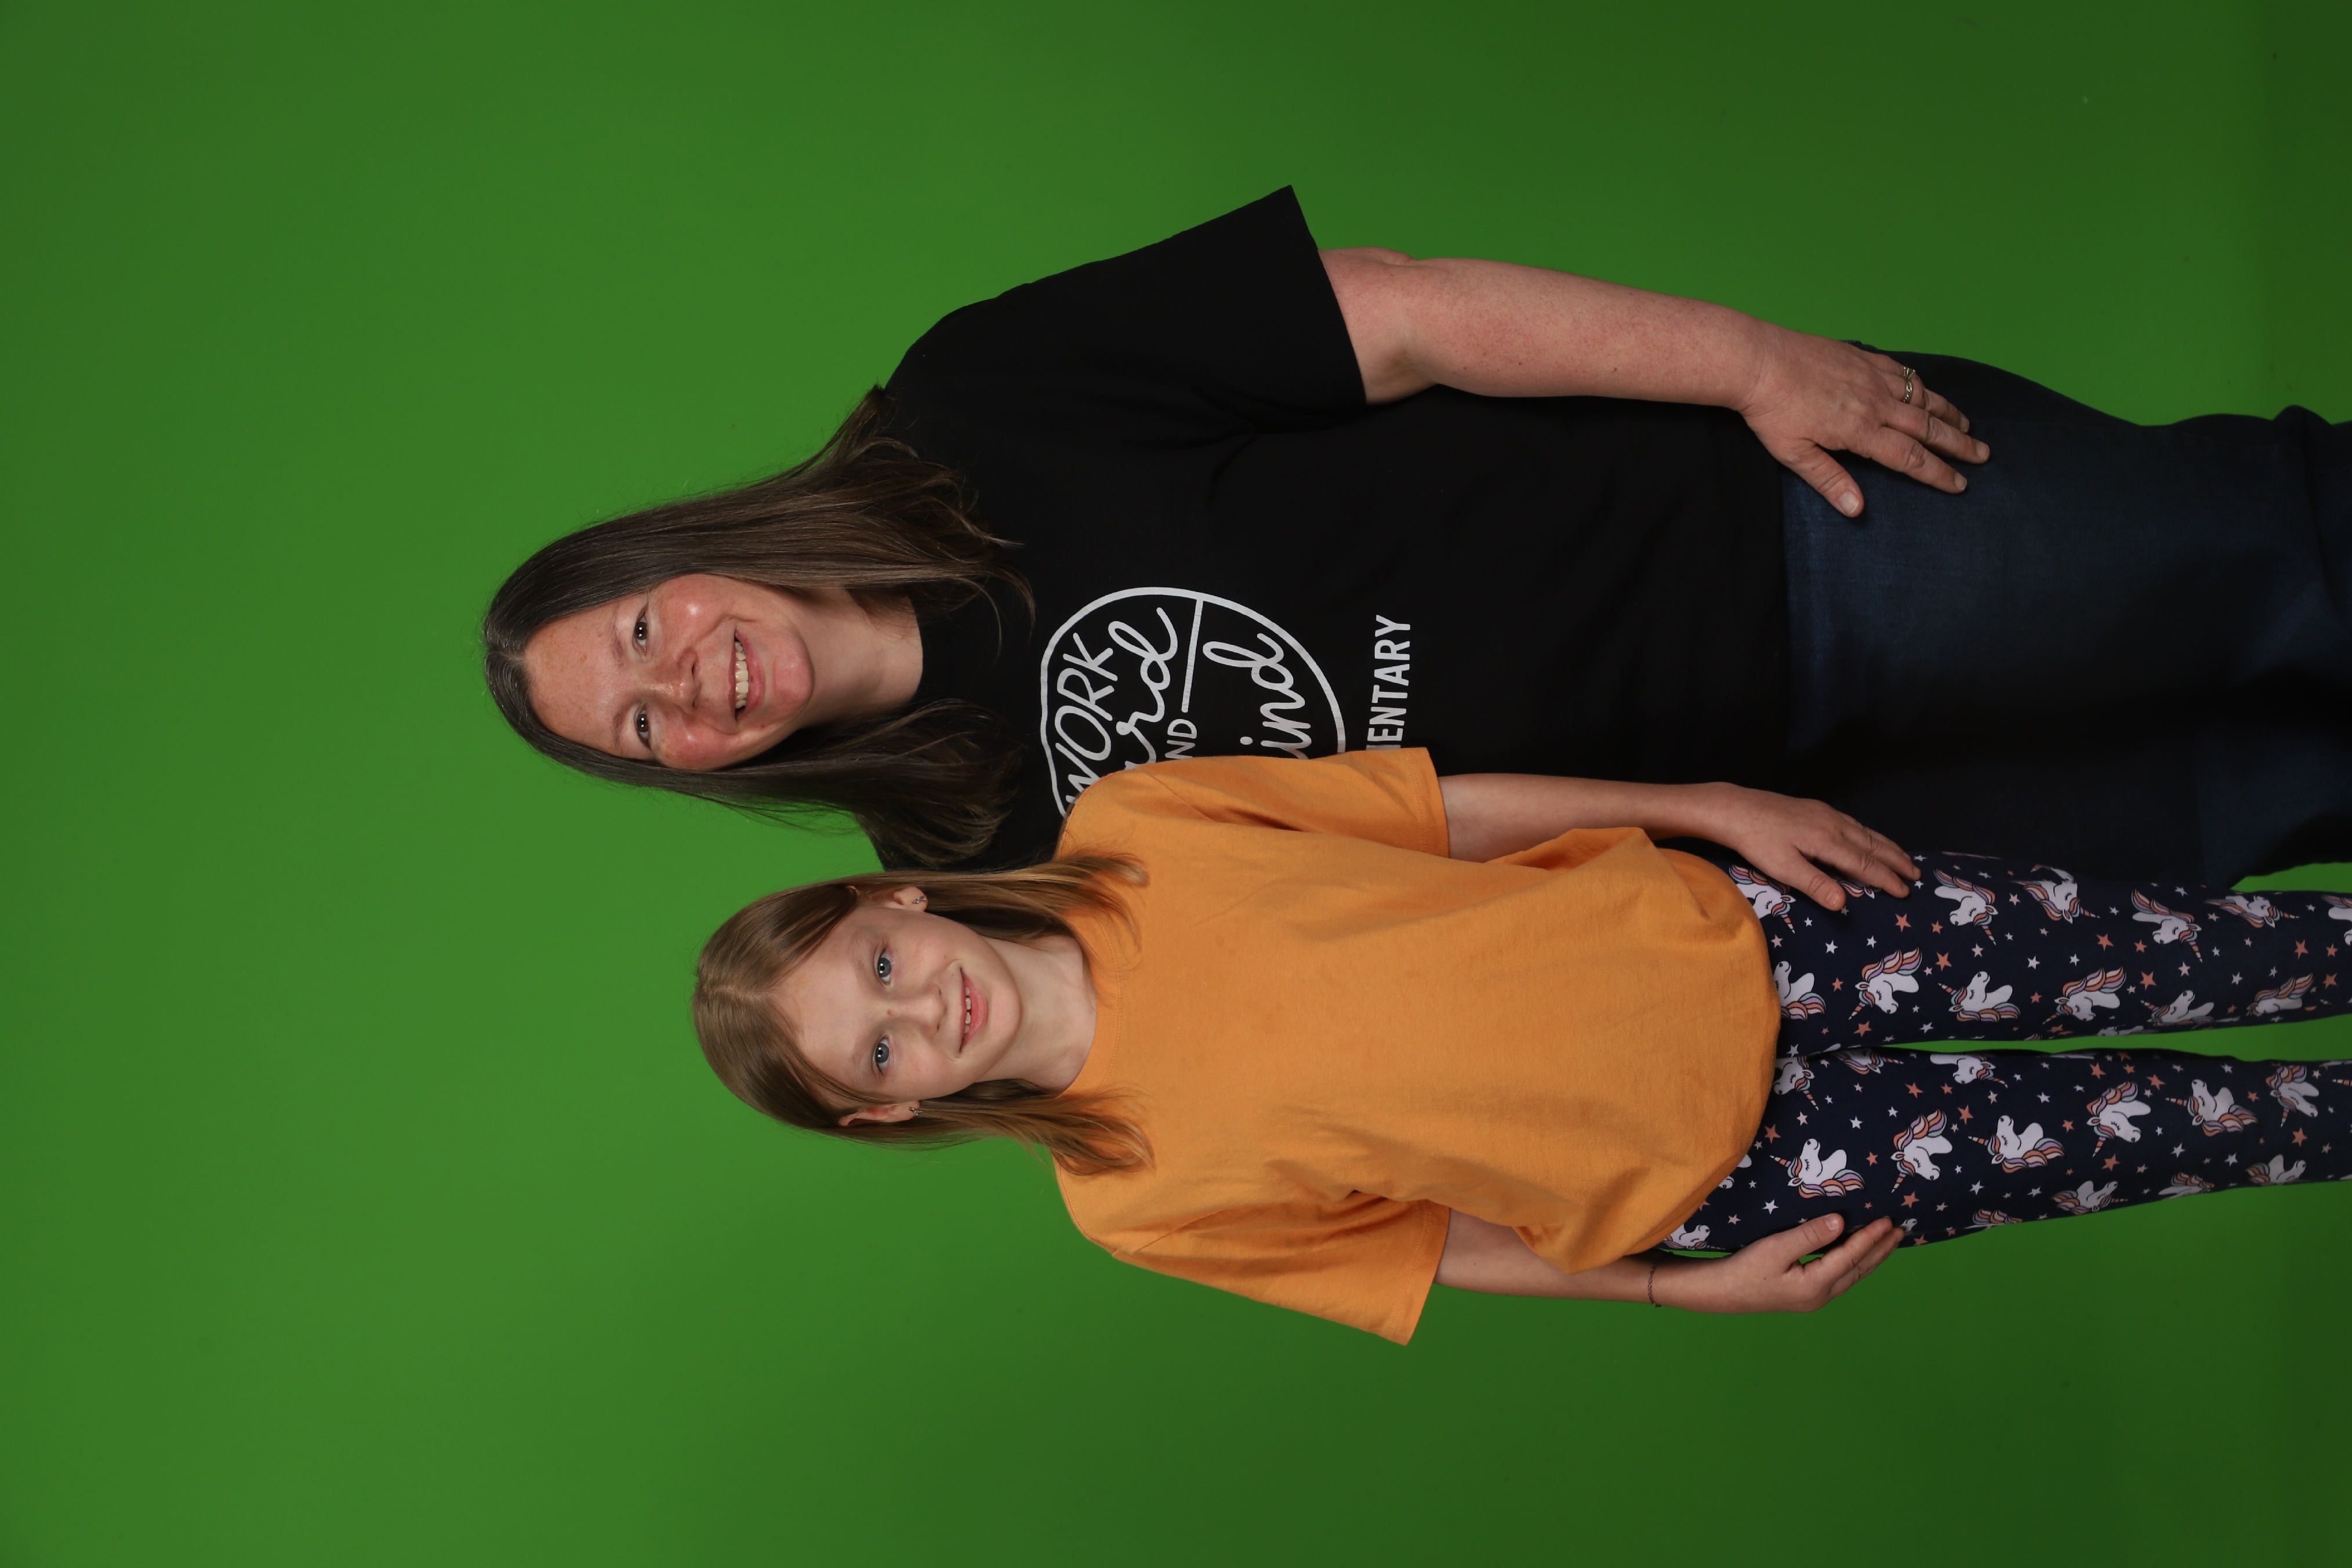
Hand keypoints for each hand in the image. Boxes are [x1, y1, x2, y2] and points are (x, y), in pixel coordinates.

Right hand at [1655, 1213, 1900, 1312]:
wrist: (1723, 1293)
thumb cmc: (1746, 1268)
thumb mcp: (1776, 1248)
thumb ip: (1810, 1235)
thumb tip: (1842, 1222)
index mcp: (1816, 1284)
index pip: (1851, 1256)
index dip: (1871, 1237)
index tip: (1888, 1221)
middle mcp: (1822, 1295)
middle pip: (1859, 1269)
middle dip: (1881, 1249)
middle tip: (1901, 1230)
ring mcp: (1815, 1297)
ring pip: (1852, 1274)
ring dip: (1872, 1256)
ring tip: (1888, 1241)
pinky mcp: (1807, 1294)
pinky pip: (1841, 1275)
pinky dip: (1855, 1261)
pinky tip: (1857, 1253)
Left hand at [1688, 781, 1913, 909]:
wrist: (1736, 808)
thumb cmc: (1757, 841)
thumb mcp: (1783, 867)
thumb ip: (1815, 885)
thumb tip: (1844, 904)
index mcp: (1828, 841)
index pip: (1865, 865)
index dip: (1886, 880)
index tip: (1904, 893)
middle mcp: (1833, 824)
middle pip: (1873, 845)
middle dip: (1897, 861)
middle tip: (1917, 875)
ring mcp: (1826, 814)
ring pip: (1866, 832)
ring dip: (1887, 846)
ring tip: (1904, 858)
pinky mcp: (1817, 809)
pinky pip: (1855, 824)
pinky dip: (1871, 835)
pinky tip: (1870, 838)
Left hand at [1736, 327, 1989, 517]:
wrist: (1758, 360)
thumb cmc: (1771, 410)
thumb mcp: (1794, 454)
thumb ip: (1829, 480)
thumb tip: (1857, 509)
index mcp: (1859, 431)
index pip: (1910, 458)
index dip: (1938, 473)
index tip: (1960, 484)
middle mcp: (1874, 403)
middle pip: (1927, 428)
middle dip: (1958, 444)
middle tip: (1983, 455)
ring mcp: (1872, 377)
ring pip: (1922, 398)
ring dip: (1948, 414)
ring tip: (1967, 426)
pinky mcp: (1864, 358)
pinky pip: (1903, 373)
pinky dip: (1922, 386)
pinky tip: (1929, 393)